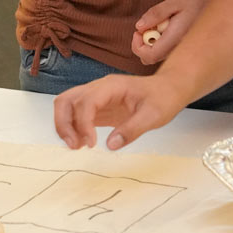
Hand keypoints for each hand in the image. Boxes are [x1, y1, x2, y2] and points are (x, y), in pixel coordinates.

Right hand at [54, 72, 185, 149]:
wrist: (169, 89)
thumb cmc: (163, 98)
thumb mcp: (154, 115)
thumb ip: (132, 129)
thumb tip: (110, 145)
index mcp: (112, 86)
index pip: (86, 101)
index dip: (83, 124)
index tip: (91, 144)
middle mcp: (99, 88)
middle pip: (66, 100)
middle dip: (64, 124)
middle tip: (75, 146)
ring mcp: (97, 96)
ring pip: (66, 105)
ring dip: (64, 126)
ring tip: (76, 146)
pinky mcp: (98, 107)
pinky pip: (75, 114)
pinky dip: (72, 128)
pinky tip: (83, 143)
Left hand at [132, 0, 222, 64]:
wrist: (230, 1)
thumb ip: (157, 13)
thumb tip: (139, 26)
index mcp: (177, 38)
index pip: (149, 56)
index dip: (137, 46)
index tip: (139, 30)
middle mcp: (181, 49)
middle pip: (152, 58)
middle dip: (145, 43)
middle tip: (151, 23)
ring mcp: (186, 50)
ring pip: (161, 54)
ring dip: (156, 39)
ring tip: (166, 20)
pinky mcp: (189, 47)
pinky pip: (171, 49)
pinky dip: (165, 39)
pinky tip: (174, 23)